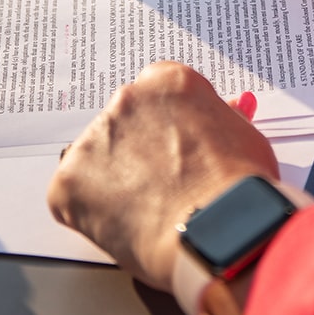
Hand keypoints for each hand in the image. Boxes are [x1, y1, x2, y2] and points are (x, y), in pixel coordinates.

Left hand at [48, 62, 277, 290]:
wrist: (216, 232)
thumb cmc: (238, 189)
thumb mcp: (244, 139)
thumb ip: (224, 119)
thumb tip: (229, 109)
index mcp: (169, 83)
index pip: (156, 97)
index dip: (166, 128)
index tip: (176, 151)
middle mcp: (127, 99)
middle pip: (124, 124)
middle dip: (137, 152)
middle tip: (162, 187)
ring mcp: (94, 139)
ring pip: (96, 160)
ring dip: (113, 181)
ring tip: (147, 213)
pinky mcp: (69, 181)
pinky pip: (71, 197)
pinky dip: (89, 214)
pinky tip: (123, 228)